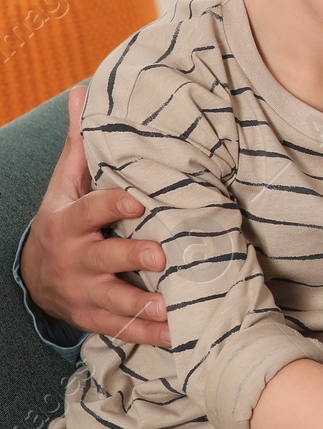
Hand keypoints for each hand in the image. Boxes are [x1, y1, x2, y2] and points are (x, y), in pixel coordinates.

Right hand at [18, 86, 167, 344]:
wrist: (37, 275)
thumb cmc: (66, 219)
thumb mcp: (66, 183)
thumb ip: (83, 144)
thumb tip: (85, 92)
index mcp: (68, 223)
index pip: (89, 211)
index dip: (111, 205)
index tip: (138, 201)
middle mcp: (74, 260)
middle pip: (103, 259)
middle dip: (130, 257)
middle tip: (162, 254)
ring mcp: (82, 293)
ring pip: (113, 301)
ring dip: (143, 305)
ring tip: (173, 306)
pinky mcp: (94, 318)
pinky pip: (122, 330)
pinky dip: (150, 336)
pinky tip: (180, 336)